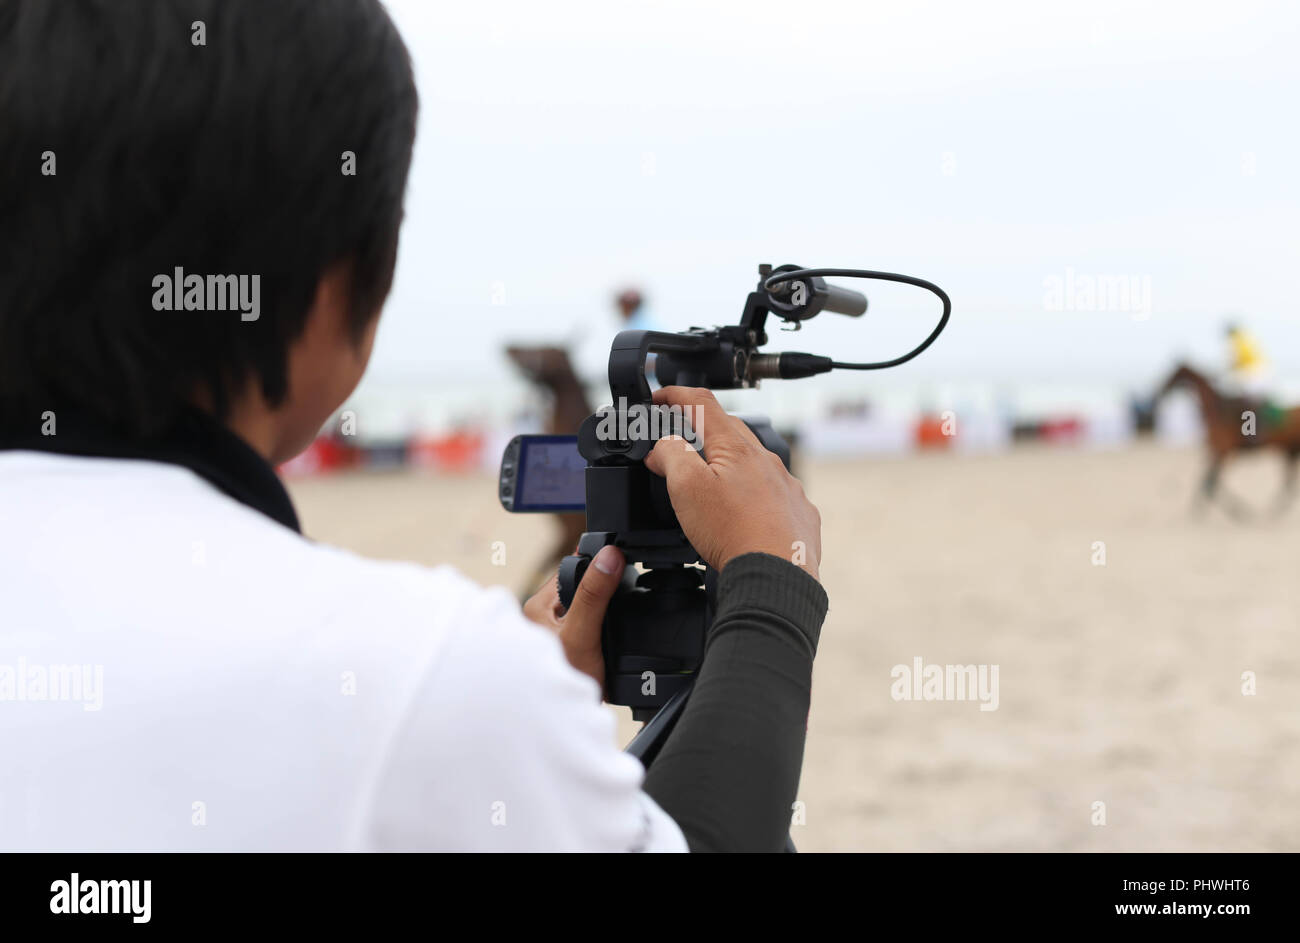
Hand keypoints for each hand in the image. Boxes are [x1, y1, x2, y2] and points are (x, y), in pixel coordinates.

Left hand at [522, 544, 624, 687]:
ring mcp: (556, 636)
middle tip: (615, 617)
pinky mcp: (568, 653)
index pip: (574, 570)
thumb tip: (609, 556)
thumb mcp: (582, 634)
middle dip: (605, 597)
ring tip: (608, 640)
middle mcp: (543, 618)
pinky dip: (602, 637)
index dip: (600, 567)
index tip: (624, 565)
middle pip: (584, 590)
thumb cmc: (560, 683)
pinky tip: (606, 652)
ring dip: (604, 620)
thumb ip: (595, 595)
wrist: (559, 730)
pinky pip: (590, 633)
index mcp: (539, 605)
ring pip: (589, 613)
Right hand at [643, 387, 821, 580]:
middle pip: (730, 431)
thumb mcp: (686, 487)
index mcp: (737, 447)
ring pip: (754, 464)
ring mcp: (787, 487)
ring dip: (729, 465)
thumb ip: (671, 455)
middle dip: (702, 429)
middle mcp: (767, 461)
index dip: (675, 394)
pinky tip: (742, 513)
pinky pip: (773, 494)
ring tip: (709, 484)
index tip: (659, 396)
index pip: (702, 404)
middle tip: (678, 439)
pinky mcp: (797, 514)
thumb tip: (663, 444)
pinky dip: (753, 496)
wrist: (777, 578)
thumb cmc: (734, 533)